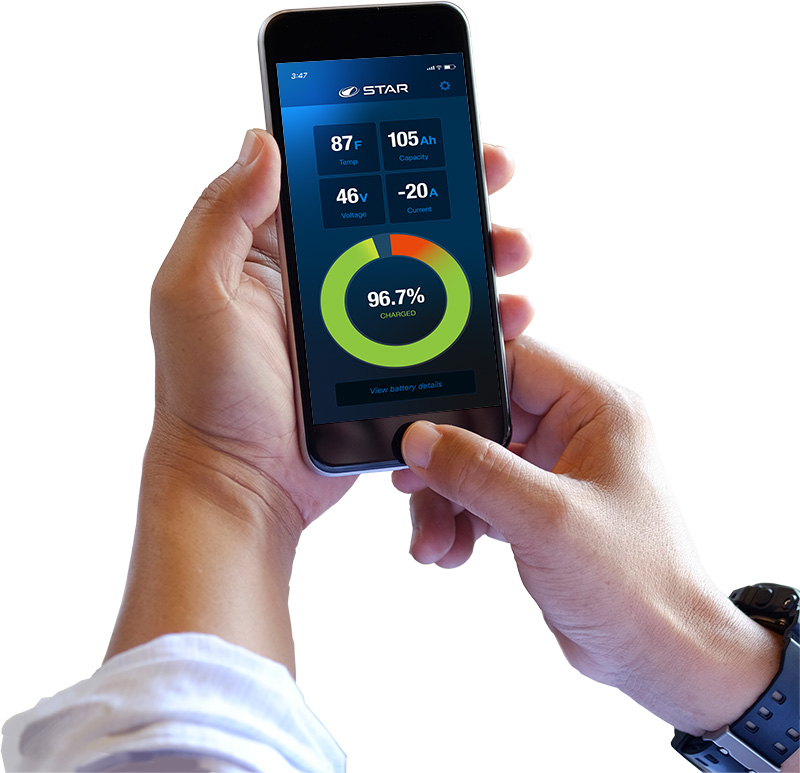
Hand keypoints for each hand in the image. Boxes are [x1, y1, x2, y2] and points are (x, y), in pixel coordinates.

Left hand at [148, 129, 532, 532]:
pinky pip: (438, 332)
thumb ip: (222, 214)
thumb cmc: (207, 397)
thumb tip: (264, 140)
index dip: (394, 154)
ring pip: (430, 276)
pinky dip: (476, 320)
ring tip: (511, 255)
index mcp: (277, 252)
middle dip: (456, 200)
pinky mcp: (386, 368)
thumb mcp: (193, 293)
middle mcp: (322, 281)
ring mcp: (358, 326)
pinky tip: (505, 317)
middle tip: (497, 183)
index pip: (343, 183)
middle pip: (401, 224)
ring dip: (478, 258)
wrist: (243, 485)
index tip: (445, 136)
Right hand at [393, 337, 782, 733]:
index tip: (414, 406)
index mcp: (596, 408)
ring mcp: (556, 468)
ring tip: (432, 540)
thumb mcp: (546, 519)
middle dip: (444, 457)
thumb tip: (419, 439)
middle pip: (484, 415)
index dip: (461, 379)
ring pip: (475, 460)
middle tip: (411, 481)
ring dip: (445, 498)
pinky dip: (458, 520)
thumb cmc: (634, 584)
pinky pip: (481, 494)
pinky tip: (450, 551)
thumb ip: (478, 471)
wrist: (660, 655)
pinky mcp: (539, 505)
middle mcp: (576, 429)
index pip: (515, 361)